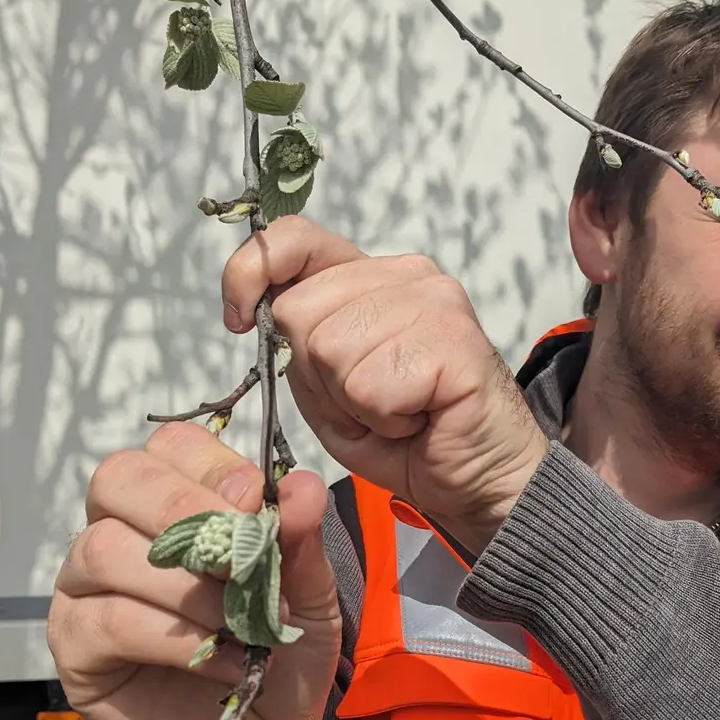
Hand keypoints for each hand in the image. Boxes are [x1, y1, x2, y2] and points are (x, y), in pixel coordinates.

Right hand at [47, 422, 341, 719]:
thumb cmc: (277, 663)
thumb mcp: (308, 600)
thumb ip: (300, 542)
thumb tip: (302, 486)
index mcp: (170, 504)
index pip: (169, 446)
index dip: (211, 466)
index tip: (258, 504)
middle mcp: (114, 533)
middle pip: (118, 478)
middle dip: (188, 511)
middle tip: (241, 560)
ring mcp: (85, 590)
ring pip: (107, 549)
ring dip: (188, 586)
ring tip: (243, 625)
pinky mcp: (75, 648)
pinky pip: (109, 620)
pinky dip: (177, 639)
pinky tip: (225, 663)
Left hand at [222, 216, 549, 550]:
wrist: (482, 480)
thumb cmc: (408, 434)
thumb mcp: (329, 389)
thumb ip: (299, 343)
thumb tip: (262, 311)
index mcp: (371, 276)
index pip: (294, 239)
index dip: (250, 273)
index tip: (237, 319)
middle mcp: (406, 274)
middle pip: (299, 312)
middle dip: (317, 376)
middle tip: (367, 402)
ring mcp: (434, 302)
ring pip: (331, 350)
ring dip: (353, 403)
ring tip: (397, 412)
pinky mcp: (454, 341)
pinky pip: (372, 384)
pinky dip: (384, 418)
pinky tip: (418, 419)